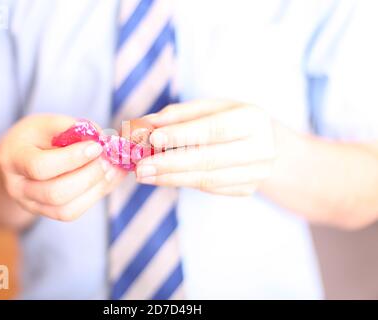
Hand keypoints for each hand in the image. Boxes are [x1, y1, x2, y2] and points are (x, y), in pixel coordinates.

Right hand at [0, 114, 125, 220]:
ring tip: (113, 169)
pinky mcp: (46, 213)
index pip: (39, 166)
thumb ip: (74, 128)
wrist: (22, 157)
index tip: (96, 147)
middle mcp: (17, 187)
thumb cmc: (38, 135)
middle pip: (55, 193)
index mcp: (13, 158)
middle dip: (88, 176)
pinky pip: (73, 212)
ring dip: (96, 189)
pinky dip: (96, 196)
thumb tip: (103, 140)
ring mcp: (30, 204)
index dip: (71, 159)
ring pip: (66, 209)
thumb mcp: (50, 123)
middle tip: (108, 159)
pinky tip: (110, 179)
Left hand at [135, 100, 275, 195]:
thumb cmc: (230, 119)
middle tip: (140, 167)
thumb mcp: (209, 108)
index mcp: (253, 119)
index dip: (183, 135)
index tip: (154, 139)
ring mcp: (256, 174)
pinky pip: (209, 188)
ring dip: (171, 178)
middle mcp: (261, 149)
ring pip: (207, 179)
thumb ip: (178, 114)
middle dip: (170, 164)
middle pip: (209, 159)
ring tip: (144, 175)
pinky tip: (163, 178)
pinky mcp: (246, 190)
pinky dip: (183, 182)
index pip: (214, 129)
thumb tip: (146, 124)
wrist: (263, 142)